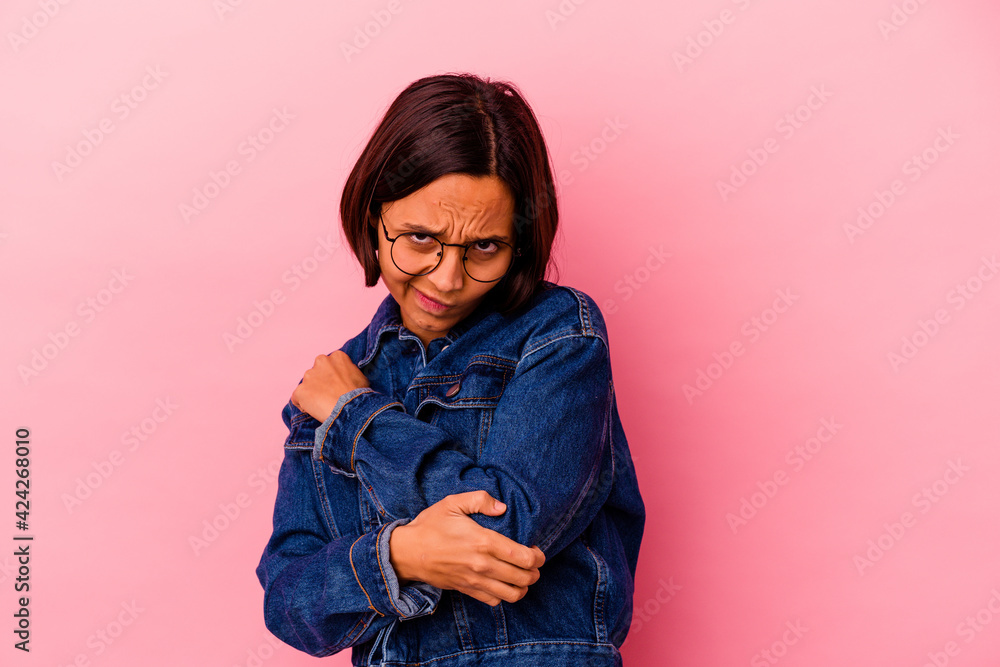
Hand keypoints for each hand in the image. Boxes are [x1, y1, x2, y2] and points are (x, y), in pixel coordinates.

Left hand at [290, 351, 369, 422]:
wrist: (350, 409)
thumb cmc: (358, 395)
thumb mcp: (360, 377)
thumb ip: (349, 372)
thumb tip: (347, 377)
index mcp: (337, 356)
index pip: (329, 365)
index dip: (332, 377)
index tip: (336, 386)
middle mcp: (321, 361)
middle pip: (316, 372)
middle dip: (320, 382)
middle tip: (329, 395)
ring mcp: (309, 376)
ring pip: (307, 385)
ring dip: (312, 393)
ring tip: (323, 405)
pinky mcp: (300, 390)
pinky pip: (297, 398)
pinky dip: (303, 404)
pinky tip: (315, 410)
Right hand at [389, 491, 544, 605]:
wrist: (407, 552)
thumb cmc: (430, 525)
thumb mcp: (452, 503)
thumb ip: (480, 500)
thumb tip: (502, 507)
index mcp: (484, 541)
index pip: (523, 557)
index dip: (538, 557)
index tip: (537, 552)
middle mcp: (482, 565)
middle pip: (523, 578)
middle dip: (535, 572)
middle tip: (534, 564)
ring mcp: (475, 581)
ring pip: (512, 594)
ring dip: (523, 587)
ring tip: (523, 577)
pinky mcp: (466, 590)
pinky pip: (494, 601)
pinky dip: (505, 596)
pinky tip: (504, 584)